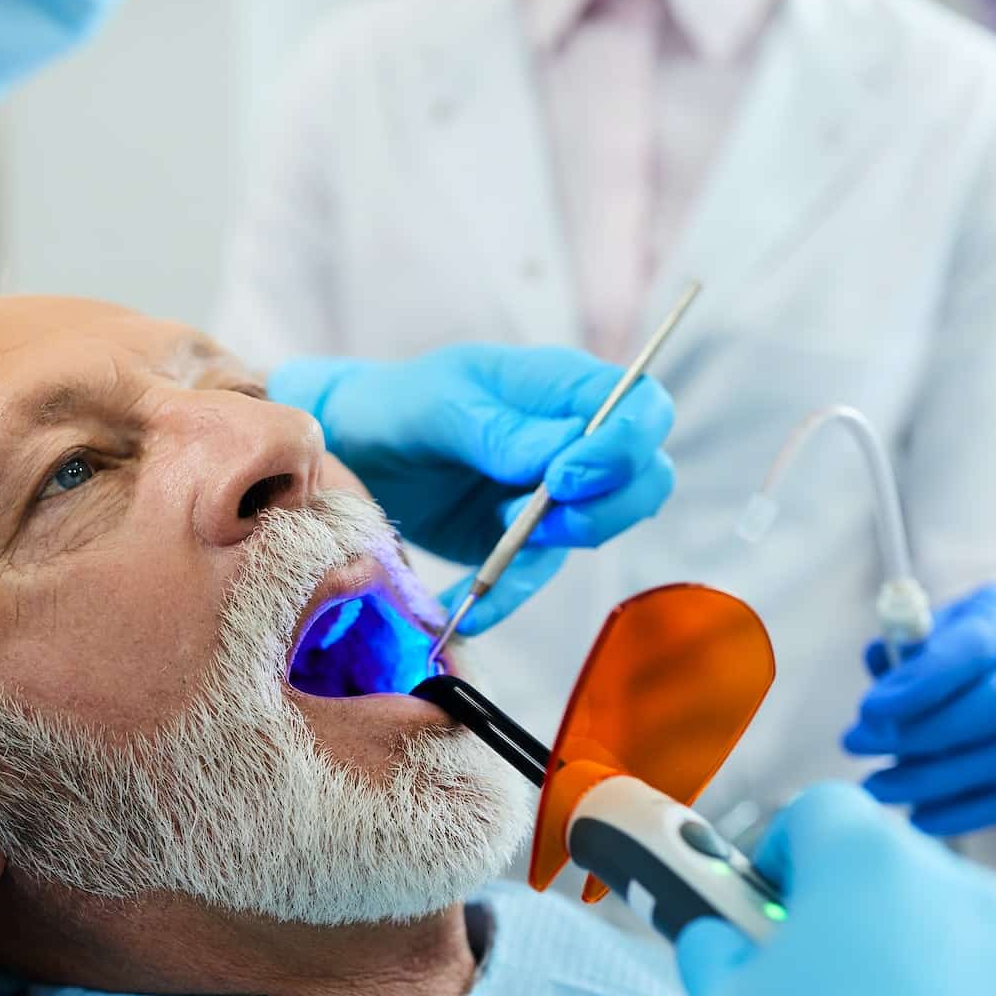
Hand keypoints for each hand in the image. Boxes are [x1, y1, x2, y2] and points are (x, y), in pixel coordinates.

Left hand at [269, 346, 674, 631]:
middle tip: (538, 522)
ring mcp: (551, 493)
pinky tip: (464, 610)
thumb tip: (563, 453)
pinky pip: (534, 574)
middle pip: (645, 478)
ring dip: (552, 549)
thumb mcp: (437, 405)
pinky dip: (503, 595)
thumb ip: (498, 428)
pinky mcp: (521, 540)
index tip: (564, 479)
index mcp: (560, 386)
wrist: (350, 451)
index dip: (624, 449)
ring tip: (493, 549)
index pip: (641, 409)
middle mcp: (572, 439)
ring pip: (601, 530)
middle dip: (604, 509)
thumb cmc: (396, 405)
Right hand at [675, 784, 995, 995]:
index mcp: (876, 871)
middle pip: (911, 881)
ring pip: (977, 960)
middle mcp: (977, 908)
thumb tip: (722, 948)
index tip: (767, 903)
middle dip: (862, 923)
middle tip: (815, 994)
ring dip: (930, 992)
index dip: (784, 856)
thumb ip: (724, 960)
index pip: (825, 813)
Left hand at [844, 581, 995, 835]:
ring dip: (937, 780)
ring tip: (876, 788)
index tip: (867, 710)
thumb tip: (877, 663)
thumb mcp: (931, 628)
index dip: (921, 683)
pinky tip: (920, 818)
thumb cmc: (961, 644)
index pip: (973, 648)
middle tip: (856, 747)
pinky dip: (970, 811)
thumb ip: (904, 647)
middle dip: (922, 735)